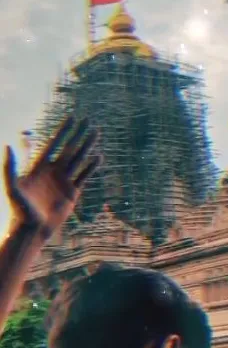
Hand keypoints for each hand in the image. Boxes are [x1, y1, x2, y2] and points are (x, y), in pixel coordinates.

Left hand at [4, 117, 98, 237]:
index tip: (71, 118)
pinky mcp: (71, 193)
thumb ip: (10, 167)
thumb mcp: (12, 187)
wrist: (32, 230)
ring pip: (78, 159)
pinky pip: (83, 176)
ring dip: (87, 146)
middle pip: (69, 148)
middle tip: (88, 120)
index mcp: (39, 166)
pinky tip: (98, 157)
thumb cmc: (19, 210)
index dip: (63, 131)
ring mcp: (63, 181)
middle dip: (78, 134)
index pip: (54, 143)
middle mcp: (53, 170)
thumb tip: (7, 145)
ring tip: (96, 134)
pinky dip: (91, 167)